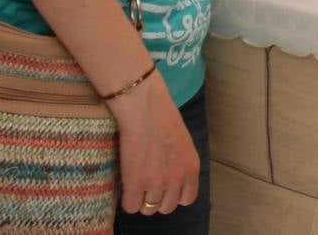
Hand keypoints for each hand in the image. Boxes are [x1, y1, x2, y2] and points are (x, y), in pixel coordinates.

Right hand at [110, 70, 198, 215]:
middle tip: (147, 185)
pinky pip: (131, 206)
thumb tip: (171, 175)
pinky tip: (126, 186)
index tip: (164, 187)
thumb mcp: (183, 141)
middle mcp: (177, 178)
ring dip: (141, 199)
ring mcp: (156, 182)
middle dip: (156, 199)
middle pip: (167, 207)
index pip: (187, 199)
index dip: (174, 195)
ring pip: (148, 209)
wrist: (144, 107)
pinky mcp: (135, 182)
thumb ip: (180, 162)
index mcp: (191, 167)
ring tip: (136, 183)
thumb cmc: (162, 116)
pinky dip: (127, 200)